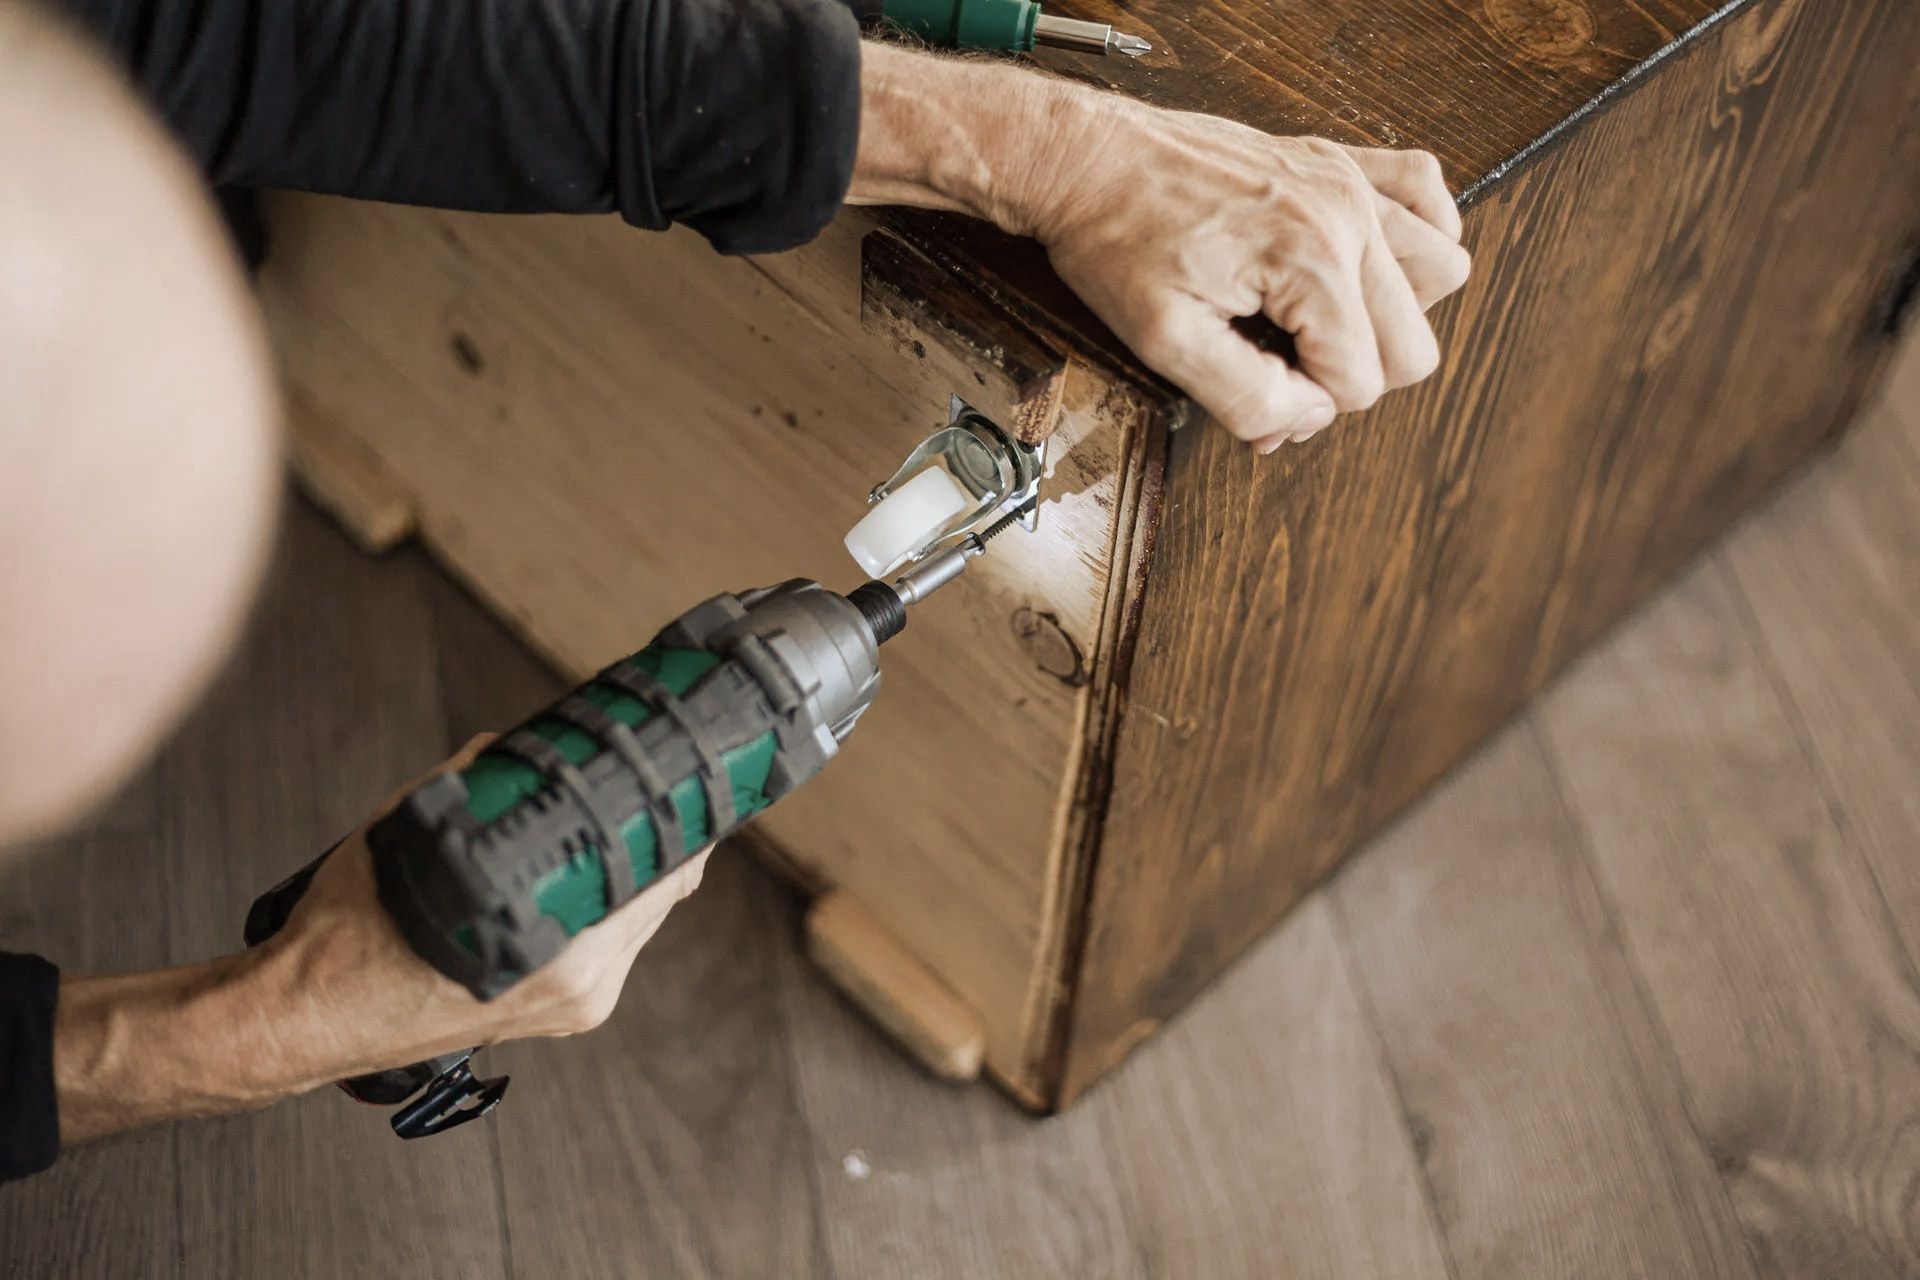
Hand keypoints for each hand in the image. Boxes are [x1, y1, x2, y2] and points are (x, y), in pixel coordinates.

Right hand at [272, 735, 710, 1077]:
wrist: (305, 1014)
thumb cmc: (351, 932)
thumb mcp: (418, 831)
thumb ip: (475, 782)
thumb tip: (509, 746)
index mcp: (563, 951)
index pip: (665, 876)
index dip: (687, 822)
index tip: (692, 781)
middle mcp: (579, 986)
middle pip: (661, 898)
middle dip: (664, 840)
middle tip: (663, 787)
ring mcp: (570, 1007)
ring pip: (637, 925)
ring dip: (636, 875)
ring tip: (627, 823)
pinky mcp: (555, 1016)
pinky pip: (605, 948)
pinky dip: (604, 907)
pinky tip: (590, 874)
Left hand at [851, 46, 1469, 451]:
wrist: (1088, 160)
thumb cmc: (1116, 241)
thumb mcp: (1164, 343)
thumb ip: (1246, 396)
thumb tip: (1307, 416)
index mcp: (1310, 260)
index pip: (1362, 382)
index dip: (1309, 405)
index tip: (1255, 387)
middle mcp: (1346, 214)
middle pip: (1411, 344)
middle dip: (1349, 372)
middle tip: (1280, 365)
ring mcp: (1349, 181)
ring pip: (1442, 273)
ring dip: (1391, 315)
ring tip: (1319, 321)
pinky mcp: (1338, 159)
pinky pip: (1426, 195)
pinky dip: (1414, 238)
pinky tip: (1363, 264)